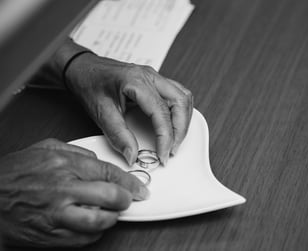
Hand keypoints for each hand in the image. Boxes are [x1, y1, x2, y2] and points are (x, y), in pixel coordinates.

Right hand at [0, 139, 147, 246]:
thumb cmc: (13, 174)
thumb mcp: (44, 149)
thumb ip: (75, 151)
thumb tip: (98, 160)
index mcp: (64, 165)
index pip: (109, 172)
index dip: (130, 182)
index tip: (140, 188)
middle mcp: (63, 190)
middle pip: (110, 197)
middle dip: (126, 199)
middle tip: (128, 200)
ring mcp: (57, 214)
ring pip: (100, 221)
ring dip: (112, 218)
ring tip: (110, 212)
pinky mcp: (51, 235)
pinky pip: (84, 240)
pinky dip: (95, 233)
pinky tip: (92, 225)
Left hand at [65, 52, 192, 164]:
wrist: (83, 69)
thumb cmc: (90, 84)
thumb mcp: (101, 113)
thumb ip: (118, 136)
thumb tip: (133, 155)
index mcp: (136, 81)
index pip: (161, 112)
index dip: (166, 136)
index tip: (163, 154)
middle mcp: (150, 76)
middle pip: (180, 102)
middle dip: (180, 130)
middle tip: (171, 149)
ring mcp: (155, 77)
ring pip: (183, 97)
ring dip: (183, 120)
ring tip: (174, 139)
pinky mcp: (155, 81)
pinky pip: (178, 94)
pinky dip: (180, 112)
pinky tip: (174, 124)